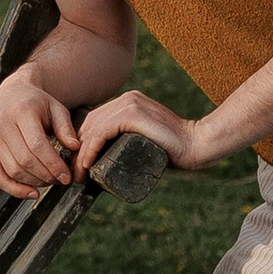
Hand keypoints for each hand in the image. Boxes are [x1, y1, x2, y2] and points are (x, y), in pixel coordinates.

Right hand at [0, 70, 81, 200]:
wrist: (11, 94)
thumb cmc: (36, 102)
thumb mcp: (56, 108)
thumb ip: (66, 128)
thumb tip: (75, 148)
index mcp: (21, 111)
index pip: (36, 144)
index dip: (53, 164)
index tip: (67, 176)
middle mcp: (2, 124)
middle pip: (24, 160)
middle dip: (46, 175)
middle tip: (61, 180)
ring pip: (13, 170)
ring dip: (34, 182)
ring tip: (50, 181)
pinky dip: (14, 189)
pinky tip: (32, 193)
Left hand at [72, 90, 213, 179]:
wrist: (197, 145)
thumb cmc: (173, 149)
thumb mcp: (144, 139)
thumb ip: (129, 139)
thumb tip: (108, 158)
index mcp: (128, 102)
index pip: (95, 120)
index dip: (82, 142)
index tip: (79, 165)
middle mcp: (127, 99)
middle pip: (91, 124)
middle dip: (78, 149)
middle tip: (76, 174)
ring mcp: (130, 104)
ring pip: (93, 128)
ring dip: (82, 153)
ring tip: (80, 174)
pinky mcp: (134, 114)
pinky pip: (103, 131)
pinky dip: (91, 148)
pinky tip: (87, 162)